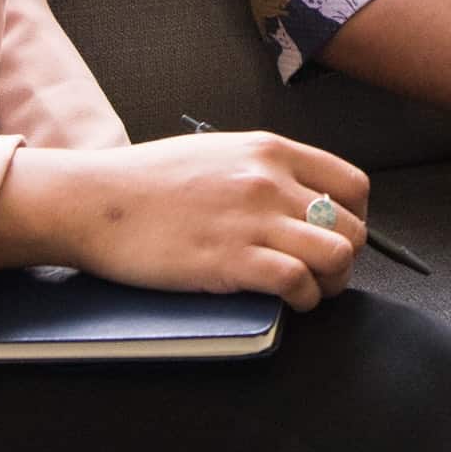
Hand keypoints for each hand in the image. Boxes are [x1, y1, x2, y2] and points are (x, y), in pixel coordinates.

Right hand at [0, 134, 369, 311]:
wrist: (96, 200)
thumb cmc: (151, 181)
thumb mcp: (221, 153)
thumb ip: (266, 170)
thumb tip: (303, 201)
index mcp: (270, 150)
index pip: (352, 184)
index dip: (354, 219)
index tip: (336, 237)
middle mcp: (270, 180)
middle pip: (351, 226)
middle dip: (346, 258)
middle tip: (322, 274)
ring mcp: (253, 220)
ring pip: (337, 255)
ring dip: (331, 282)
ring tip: (309, 291)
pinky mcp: (231, 260)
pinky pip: (299, 283)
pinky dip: (304, 299)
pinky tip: (287, 301)